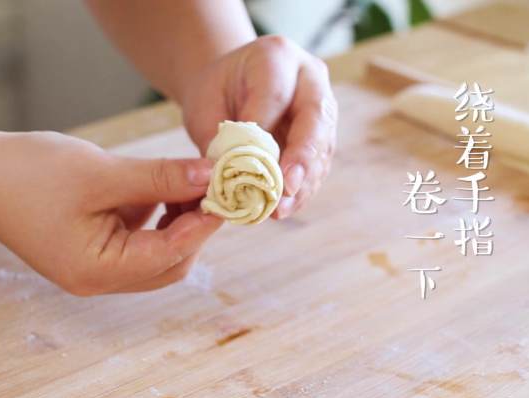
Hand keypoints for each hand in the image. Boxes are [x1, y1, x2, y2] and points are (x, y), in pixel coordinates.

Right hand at [0, 132, 222, 295]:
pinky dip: (153, 218)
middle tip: (214, 185)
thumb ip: (159, 178)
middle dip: (195, 225)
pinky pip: (135, 242)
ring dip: (176, 221)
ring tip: (187, 181)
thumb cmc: (28, 173)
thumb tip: (210, 175)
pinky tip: (156, 188)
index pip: (170, 255)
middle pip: (168, 263)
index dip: (204, 223)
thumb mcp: (101, 172)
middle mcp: (98, 281)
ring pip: (155, 254)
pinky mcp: (89, 252)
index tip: (229, 189)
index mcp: (98, 271)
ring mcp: (92, 270)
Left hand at [180, 35, 337, 218]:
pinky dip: (302, 189)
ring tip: (280, 210)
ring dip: (303, 182)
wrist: (231, 87)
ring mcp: (322, 105)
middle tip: (285, 189)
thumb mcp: (204, 106)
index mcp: (275, 56)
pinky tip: (284, 208)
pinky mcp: (323, 135)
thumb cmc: (215, 93)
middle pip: (315, 118)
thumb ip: (216, 139)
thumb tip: (222, 179)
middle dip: (301, 158)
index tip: (253, 162)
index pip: (274, 93)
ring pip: (322, 146)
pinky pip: (319, 164)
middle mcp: (309, 77)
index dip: (266, 129)